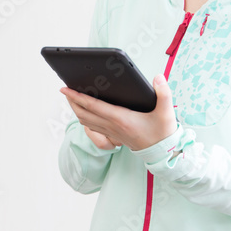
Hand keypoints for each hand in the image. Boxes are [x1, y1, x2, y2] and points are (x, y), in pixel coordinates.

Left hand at [60, 74, 178, 151]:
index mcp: (121, 119)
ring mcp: (112, 132)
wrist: (163, 153)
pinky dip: (84, 117)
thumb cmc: (163, 133)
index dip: (77, 97)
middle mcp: (113, 126)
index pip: (93, 106)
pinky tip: (85, 110)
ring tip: (71, 97)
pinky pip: (92, 126)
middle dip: (71, 101)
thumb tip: (158, 77)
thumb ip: (164, 93)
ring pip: (86, 121)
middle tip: (64, 90)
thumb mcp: (166, 112)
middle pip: (84, 114)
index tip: (65, 88)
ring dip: (76, 109)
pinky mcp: (113, 136)